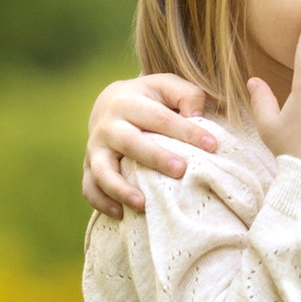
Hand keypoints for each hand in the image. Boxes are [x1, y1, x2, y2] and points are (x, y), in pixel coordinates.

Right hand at [82, 71, 219, 217]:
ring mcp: (95, 149)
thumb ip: (187, 95)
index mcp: (128, 102)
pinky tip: (121, 214)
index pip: (160, 118)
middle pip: (129, 143)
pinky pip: (90, 188)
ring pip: (103, 171)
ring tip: (143, 204)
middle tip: (181, 171)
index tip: (212, 146)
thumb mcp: (167, 87)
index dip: (186, 131)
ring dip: (121, 189)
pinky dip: (102, 203)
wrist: (109, 104)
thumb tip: (197, 117)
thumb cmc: (150, 98)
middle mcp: (107, 125)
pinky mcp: (88, 168)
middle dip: (155, 158)